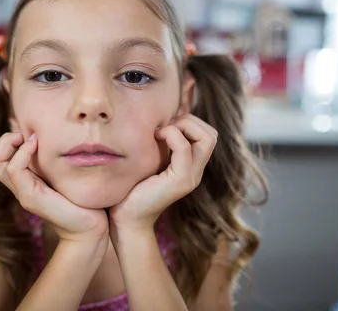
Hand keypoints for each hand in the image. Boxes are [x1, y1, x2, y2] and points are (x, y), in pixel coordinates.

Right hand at [0, 132, 108, 243]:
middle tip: (26, 135)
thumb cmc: (83, 198)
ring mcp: (22, 193)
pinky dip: (23, 152)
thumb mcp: (66, 173)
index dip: (8, 141)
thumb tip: (52, 134)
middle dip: (4, 140)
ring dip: (11, 143)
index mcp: (25, 180)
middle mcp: (19, 187)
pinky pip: (14, 169)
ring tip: (32, 140)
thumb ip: (54, 160)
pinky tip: (38, 146)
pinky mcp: (30, 197)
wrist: (90, 228)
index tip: (31, 134)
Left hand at [109, 114, 217, 234]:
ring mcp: (191, 177)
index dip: (189, 122)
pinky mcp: (180, 181)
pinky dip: (172, 135)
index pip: (207, 134)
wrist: (126, 218)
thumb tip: (159, 119)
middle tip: (164, 127)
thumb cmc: (131, 188)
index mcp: (191, 166)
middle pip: (211, 135)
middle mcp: (195, 172)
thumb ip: (160, 145)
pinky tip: (156, 138)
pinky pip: (184, 148)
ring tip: (161, 133)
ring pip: (207, 138)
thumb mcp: (149, 161)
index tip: (164, 126)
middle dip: (189, 121)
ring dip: (183, 126)